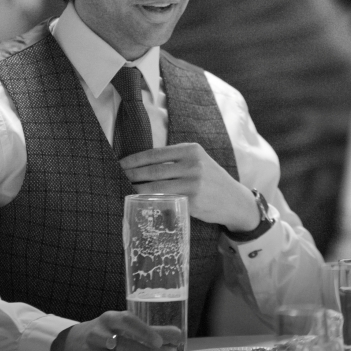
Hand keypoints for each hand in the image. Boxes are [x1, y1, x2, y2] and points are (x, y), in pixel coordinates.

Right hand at [53, 311, 181, 350]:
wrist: (72, 342)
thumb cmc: (106, 332)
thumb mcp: (124, 326)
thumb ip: (151, 331)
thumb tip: (179, 336)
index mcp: (112, 319)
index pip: (127, 321)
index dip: (143, 330)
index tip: (160, 341)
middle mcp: (101, 333)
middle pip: (122, 344)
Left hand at [120, 143, 258, 231]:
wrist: (234, 200)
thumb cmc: (210, 180)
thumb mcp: (198, 162)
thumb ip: (175, 160)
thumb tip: (142, 164)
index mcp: (191, 150)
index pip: (155, 153)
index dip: (135, 159)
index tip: (120, 163)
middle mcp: (192, 164)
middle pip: (153, 169)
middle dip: (131, 173)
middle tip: (116, 176)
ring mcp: (193, 183)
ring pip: (156, 186)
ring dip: (136, 188)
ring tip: (123, 188)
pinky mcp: (192, 201)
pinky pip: (165, 200)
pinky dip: (149, 200)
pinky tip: (139, 201)